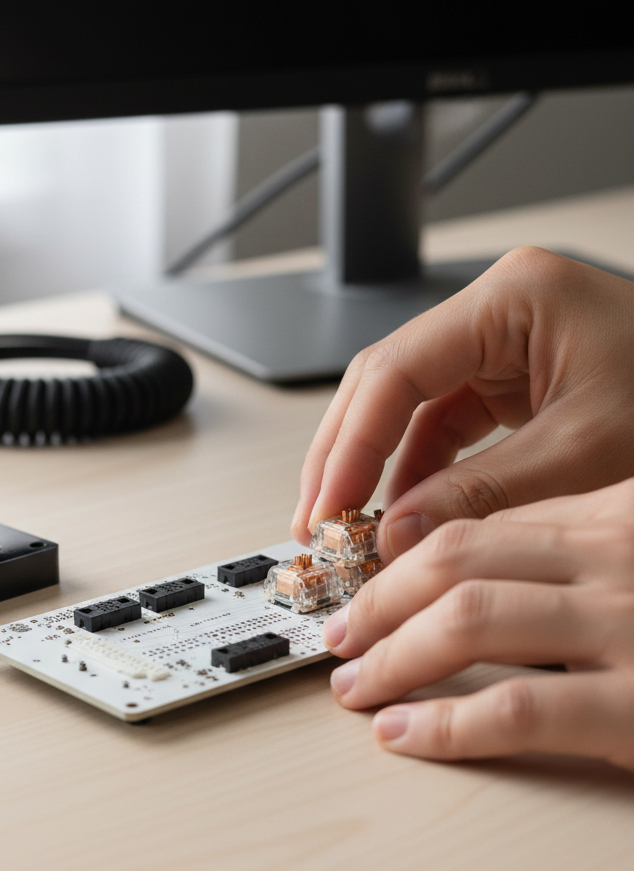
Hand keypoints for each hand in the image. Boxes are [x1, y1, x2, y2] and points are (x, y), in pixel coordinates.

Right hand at [291, 247, 633, 560]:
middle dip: (346, 456)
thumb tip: (397, 535)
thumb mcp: (586, 453)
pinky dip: (416, 474)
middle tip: (319, 521)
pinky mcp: (506, 379)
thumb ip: (482, 494)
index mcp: (515, 299)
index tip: (328, 506)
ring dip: (375, 470)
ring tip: (352, 528)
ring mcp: (498, 345)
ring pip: (403, 407)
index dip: (351, 444)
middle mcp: (496, 313)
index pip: (397, 369)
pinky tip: (402, 513)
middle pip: (385, 383)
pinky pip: (439, 426)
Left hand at [320, 481, 633, 768]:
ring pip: (468, 618)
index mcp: (618, 514)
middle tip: (342, 636)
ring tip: (356, 687)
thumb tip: (469, 575)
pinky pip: (519, 708)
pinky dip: (444, 724)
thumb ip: (574, 559)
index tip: (366, 597)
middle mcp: (619, 551)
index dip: (404, 566)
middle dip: (379, 602)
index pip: (479, 529)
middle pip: (456, 559)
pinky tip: (403, 732)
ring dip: (392, 657)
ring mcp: (630, 621)